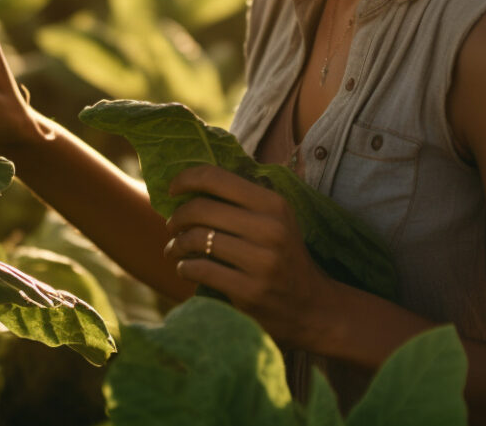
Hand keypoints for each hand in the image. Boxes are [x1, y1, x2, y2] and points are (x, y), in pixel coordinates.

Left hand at [161, 165, 335, 347]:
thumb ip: (243, 201)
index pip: (216, 178)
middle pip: (201, 209)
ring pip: (197, 239)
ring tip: (174, 249)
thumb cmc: (284, 257)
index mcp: (274, 204)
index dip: (186, 179)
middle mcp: (270, 228)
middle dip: (177, 217)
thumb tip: (192, 183)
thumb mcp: (276, 221)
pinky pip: (200, 270)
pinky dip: (184, 267)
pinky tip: (185, 268)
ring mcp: (261, 261)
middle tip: (172, 227)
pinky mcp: (250, 291)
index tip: (172, 190)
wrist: (313, 307)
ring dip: (176, 244)